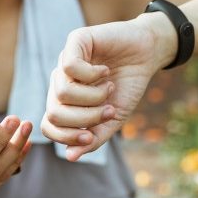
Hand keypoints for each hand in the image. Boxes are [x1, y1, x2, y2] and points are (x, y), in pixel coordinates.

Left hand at [41, 13, 175, 160]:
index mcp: (65, 102)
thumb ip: (94, 138)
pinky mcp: (75, 41)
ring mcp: (64, 61)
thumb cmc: (127, 86)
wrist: (148, 55)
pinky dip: (92, 75)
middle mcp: (60, 82)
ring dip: (93, 97)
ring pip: (62, 92)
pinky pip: (70, 67)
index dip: (67, 136)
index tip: (91, 135)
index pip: (49, 126)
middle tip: (108, 109)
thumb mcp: (113, 119)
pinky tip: (105, 71)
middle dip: (85, 118)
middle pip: (54, 113)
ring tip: (109, 88)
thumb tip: (70, 156)